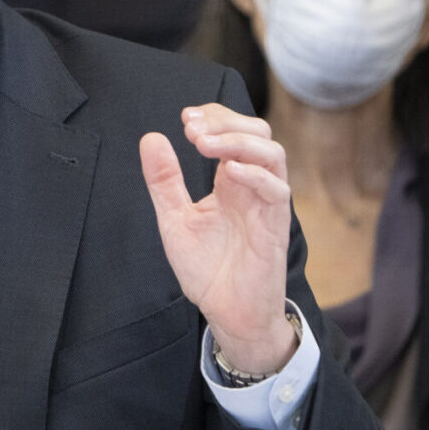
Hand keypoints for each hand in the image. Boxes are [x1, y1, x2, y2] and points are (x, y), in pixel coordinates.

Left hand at [139, 104, 297, 373]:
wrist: (227, 312)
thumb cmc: (208, 268)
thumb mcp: (175, 218)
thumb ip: (165, 181)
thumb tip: (151, 137)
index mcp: (231, 181)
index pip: (234, 131)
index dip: (214, 116)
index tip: (185, 118)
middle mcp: (252, 187)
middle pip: (258, 133)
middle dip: (226, 121)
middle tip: (192, 128)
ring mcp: (266, 205)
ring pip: (272, 154)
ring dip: (238, 141)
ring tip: (203, 143)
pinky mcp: (275, 227)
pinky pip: (277, 191)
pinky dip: (255, 175)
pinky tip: (229, 172)